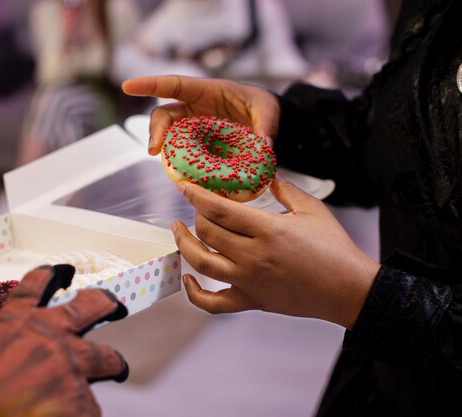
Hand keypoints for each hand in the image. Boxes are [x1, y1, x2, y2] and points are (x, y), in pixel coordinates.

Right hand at [0, 265, 128, 416]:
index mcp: (18, 322)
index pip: (38, 285)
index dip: (53, 274)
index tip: (63, 271)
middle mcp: (50, 336)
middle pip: (90, 305)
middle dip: (105, 302)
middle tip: (114, 304)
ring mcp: (70, 365)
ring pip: (106, 355)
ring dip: (112, 362)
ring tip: (117, 367)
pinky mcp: (81, 398)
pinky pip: (90, 403)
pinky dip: (83, 410)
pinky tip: (76, 415)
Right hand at [121, 75, 279, 154]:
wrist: (268, 122)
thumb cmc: (265, 107)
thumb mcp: (268, 111)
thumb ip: (265, 126)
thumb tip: (264, 147)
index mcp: (207, 91)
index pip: (174, 85)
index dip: (150, 85)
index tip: (127, 86)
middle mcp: (195, 109)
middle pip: (164, 115)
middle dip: (155, 130)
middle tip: (154, 150)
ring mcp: (194, 128)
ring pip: (168, 136)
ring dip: (163, 150)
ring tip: (167, 167)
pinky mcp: (197, 145)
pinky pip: (181, 154)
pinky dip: (178, 164)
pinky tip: (181, 177)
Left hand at [172, 176, 379, 328]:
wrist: (348, 290)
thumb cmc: (334, 248)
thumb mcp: (312, 209)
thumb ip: (285, 190)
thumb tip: (267, 175)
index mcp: (268, 230)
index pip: (219, 209)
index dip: (196, 196)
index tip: (183, 186)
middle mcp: (253, 256)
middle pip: (207, 232)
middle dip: (196, 215)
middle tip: (196, 206)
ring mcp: (249, 281)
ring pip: (202, 262)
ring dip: (184, 245)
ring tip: (178, 230)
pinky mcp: (251, 301)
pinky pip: (213, 303)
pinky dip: (194, 293)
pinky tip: (187, 278)